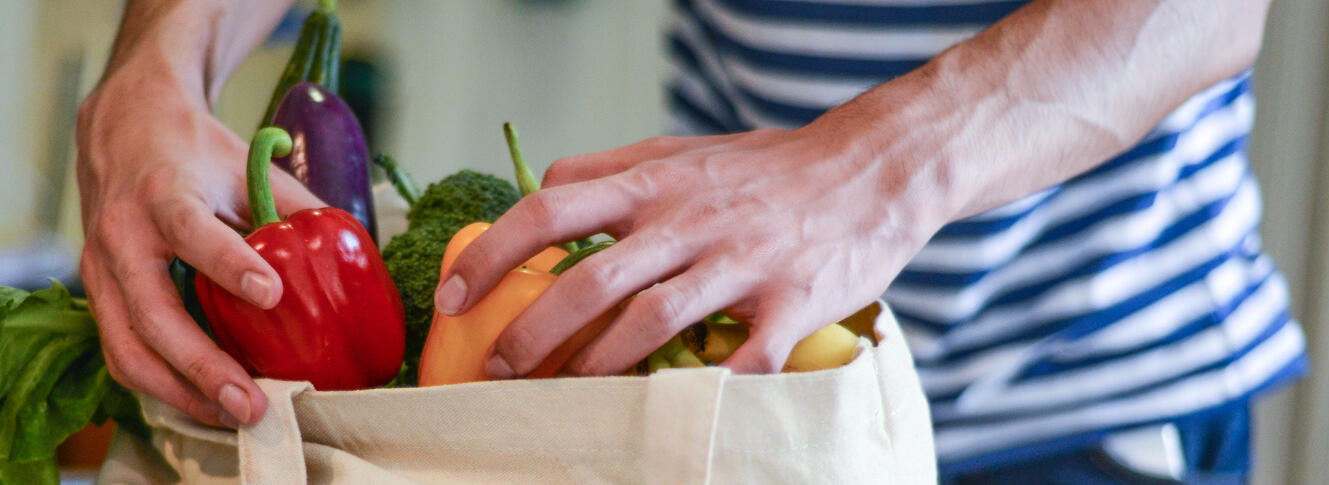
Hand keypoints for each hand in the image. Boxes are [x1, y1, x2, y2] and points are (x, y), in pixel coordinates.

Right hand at [76, 70, 324, 426]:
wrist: (122, 129)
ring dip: (180, 392)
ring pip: (128, 348)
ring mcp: (101, 270)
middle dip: (202, 366)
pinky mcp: (98, 296)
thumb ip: (289, 209)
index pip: (190, 229)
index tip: (271, 295)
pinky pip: (122, 354)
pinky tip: (204, 402)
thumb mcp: (242, 165)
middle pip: (152, 313)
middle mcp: (122, 234)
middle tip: (252, 401)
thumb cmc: (191, 151)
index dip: (229, 264)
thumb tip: (348, 256)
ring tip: (232, 416)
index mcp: (163, 192)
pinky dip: (162, 386)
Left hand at [434, 127, 946, 376]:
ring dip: (599, 366)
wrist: (873, 166)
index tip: (455, 296)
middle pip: (590, 279)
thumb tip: (540, 187)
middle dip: (533, 332)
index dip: (493, 254)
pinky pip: (744, 355)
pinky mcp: (793, 301)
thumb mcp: (678, 152)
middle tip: (500, 369)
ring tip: (564, 395)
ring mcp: (741, 262)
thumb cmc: (765, 167)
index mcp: (653, 184)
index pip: (549, 209)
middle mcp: (688, 220)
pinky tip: (675, 410)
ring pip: (653, 320)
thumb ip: (610, 170)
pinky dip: (708, 387)